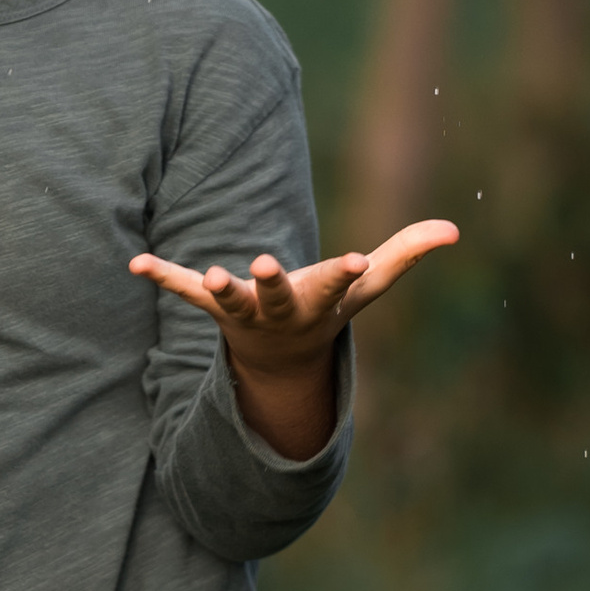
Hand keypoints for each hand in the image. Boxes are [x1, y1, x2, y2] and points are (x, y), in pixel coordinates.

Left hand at [130, 220, 460, 458]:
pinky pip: (183, 291)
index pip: (337, 286)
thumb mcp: (367, 287)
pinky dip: (162, 275)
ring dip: (220, 289)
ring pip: (232, 303)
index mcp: (320, 303)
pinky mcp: (212, 305)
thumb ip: (406, 255)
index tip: (353, 259)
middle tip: (263, 265)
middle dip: (271, 283)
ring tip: (211, 275)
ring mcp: (245, 312)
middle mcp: (281, 312)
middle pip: (277, 297)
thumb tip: (455, 229)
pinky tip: (135, 263)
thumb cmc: (327, 310)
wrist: (280, 361)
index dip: (345, 272)